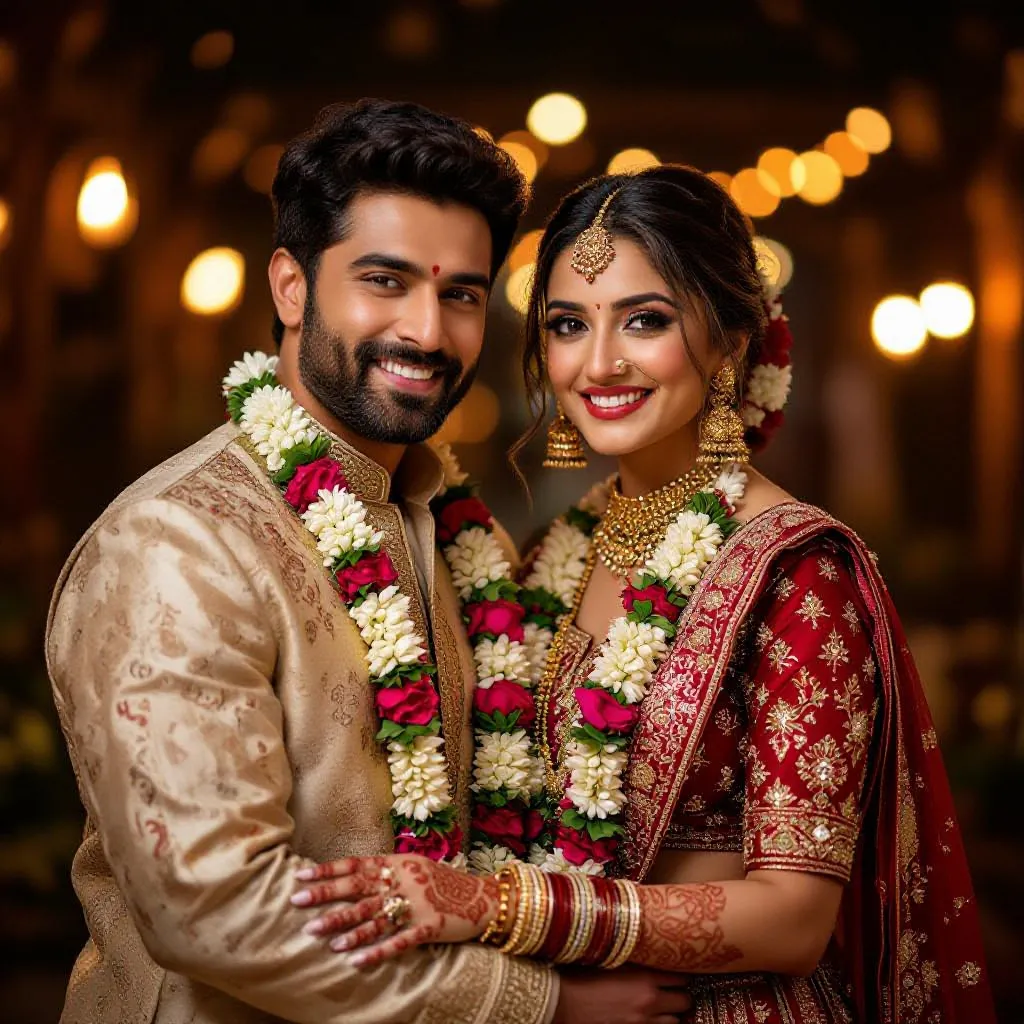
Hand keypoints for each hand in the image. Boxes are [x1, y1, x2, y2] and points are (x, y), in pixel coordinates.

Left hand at [291, 854, 497, 966]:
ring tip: (321, 936)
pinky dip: (376, 951)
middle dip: (326, 896)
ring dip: (346, 927)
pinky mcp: (428, 928)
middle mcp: (403, 882)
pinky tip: (356, 961)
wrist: (482, 897)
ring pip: (374, 917)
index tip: (300, 875)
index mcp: (397, 864)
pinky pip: (398, 942)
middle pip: (358, 889)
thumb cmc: (442, 882)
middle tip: (297, 903)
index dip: (327, 870)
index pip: (355, 865)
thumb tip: (351, 874)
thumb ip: (386, 870)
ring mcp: (415, 905)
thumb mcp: (414, 867)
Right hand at [552, 967, 691, 1023]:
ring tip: (662, 1006)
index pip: (681, 976)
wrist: (562, 1002)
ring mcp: (643, 1022)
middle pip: (684, 1001)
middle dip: (681, 995)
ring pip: (675, 1021)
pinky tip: (649, 1017)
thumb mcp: (610, 959)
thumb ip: (634, 959)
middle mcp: (649, 1001)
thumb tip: (648, 950)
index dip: (681, 973)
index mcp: (645, 977)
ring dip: (670, 1013)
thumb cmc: (581, 975)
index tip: (677, 971)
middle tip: (674, 990)